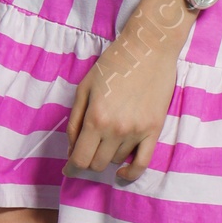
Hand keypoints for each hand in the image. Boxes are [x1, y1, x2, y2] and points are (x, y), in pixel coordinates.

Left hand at [67, 0, 187, 182]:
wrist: (149, 49)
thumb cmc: (113, 64)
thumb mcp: (84, 88)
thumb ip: (75, 121)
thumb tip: (72, 148)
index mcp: (95, 118)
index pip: (79, 158)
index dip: (71, 168)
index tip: (67, 169)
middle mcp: (115, 129)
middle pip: (97, 164)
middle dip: (88, 161)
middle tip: (87, 151)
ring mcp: (137, 132)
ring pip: (116, 161)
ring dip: (108, 155)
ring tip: (107, 139)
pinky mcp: (154, 130)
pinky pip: (143, 163)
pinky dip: (131, 173)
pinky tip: (124, 172)